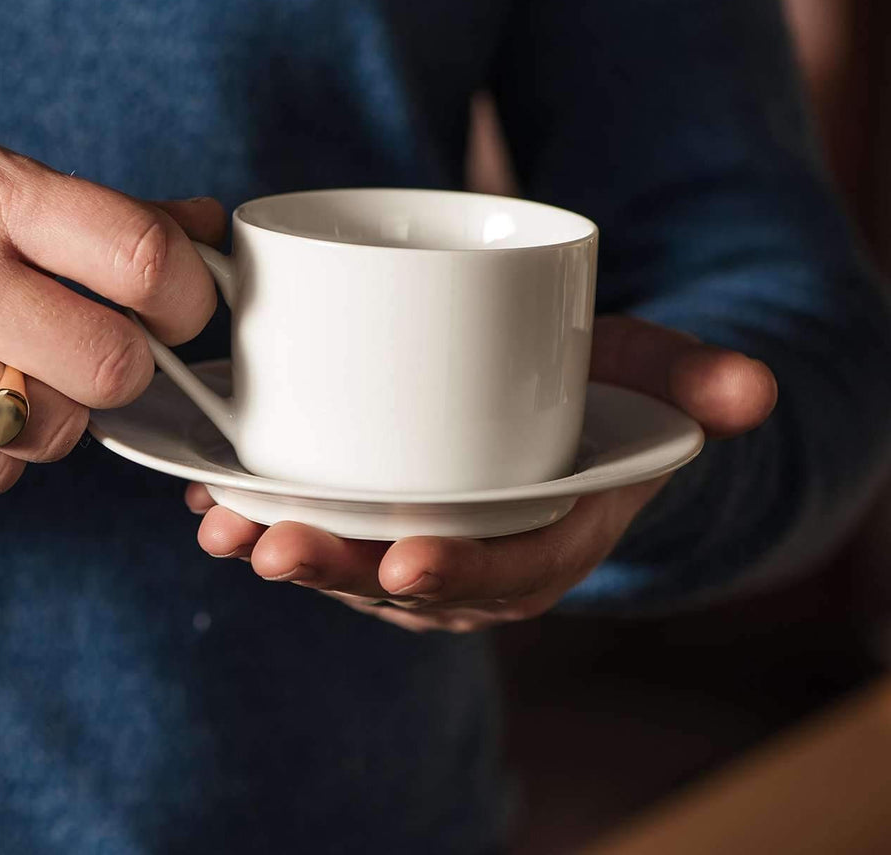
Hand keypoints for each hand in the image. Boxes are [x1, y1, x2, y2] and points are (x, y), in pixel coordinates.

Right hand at [0, 115, 223, 491]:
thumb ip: (85, 208)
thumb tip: (203, 232)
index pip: (139, 258)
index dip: (187, 297)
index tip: (180, 309)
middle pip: (112, 365)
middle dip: (125, 367)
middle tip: (96, 348)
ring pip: (55, 432)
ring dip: (56, 412)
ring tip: (11, 369)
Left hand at [185, 315, 778, 630]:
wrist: (564, 413)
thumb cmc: (605, 395)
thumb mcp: (653, 379)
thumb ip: (694, 379)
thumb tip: (753, 390)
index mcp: (550, 542)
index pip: (508, 575)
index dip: (459, 574)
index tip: (406, 559)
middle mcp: (478, 563)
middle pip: (401, 583)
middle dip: (334, 569)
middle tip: (273, 542)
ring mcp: (418, 547)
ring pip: (344, 565)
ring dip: (277, 549)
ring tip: (221, 523)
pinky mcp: (371, 520)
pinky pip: (317, 532)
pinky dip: (262, 519)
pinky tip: (209, 495)